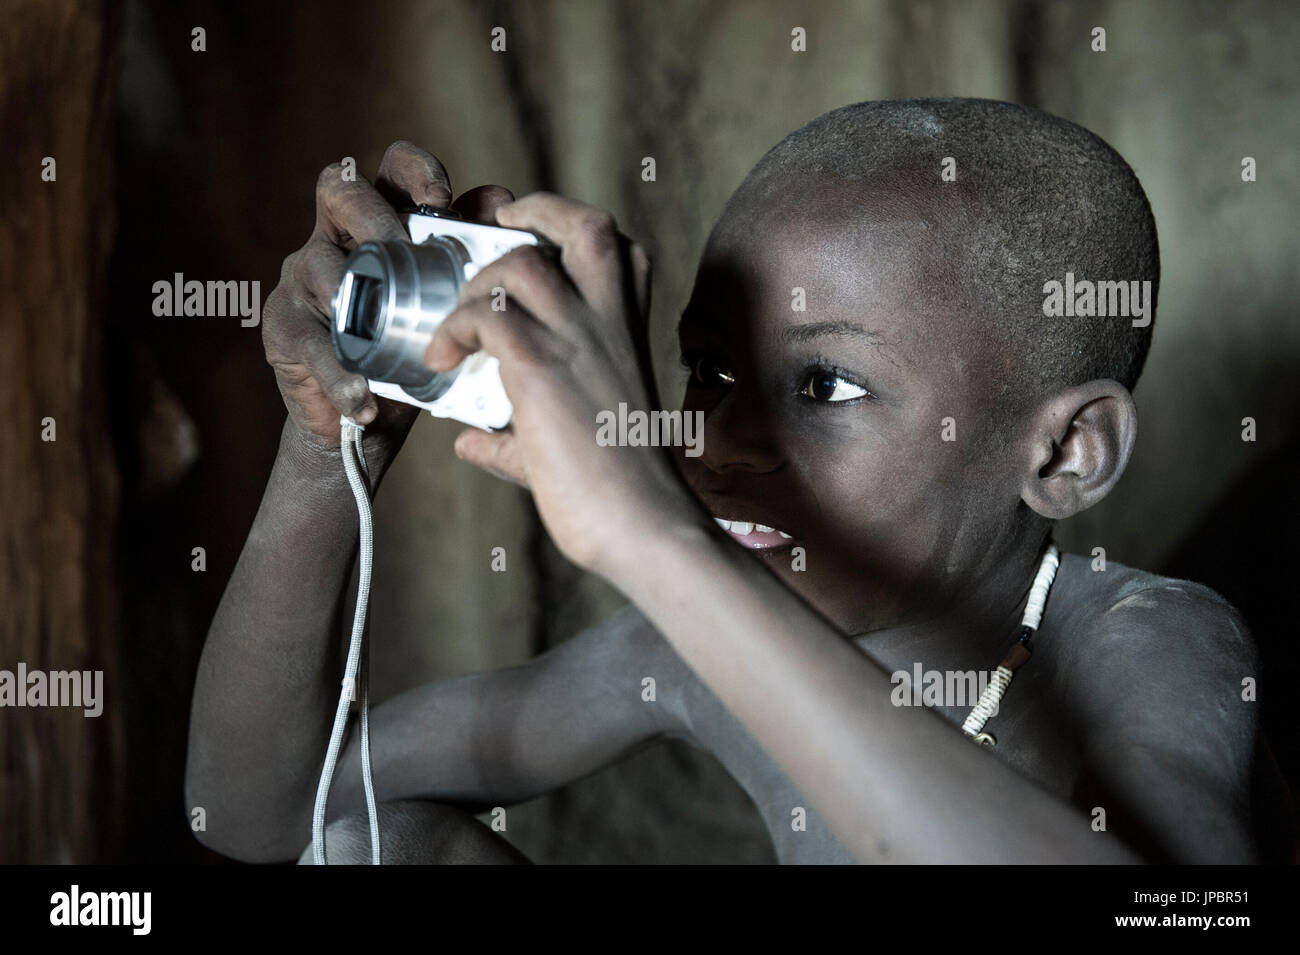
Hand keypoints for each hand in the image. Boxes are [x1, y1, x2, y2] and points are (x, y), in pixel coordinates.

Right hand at [261, 141, 514, 448]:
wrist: (369, 424)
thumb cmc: (410, 350)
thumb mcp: (443, 300)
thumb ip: (467, 247)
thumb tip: (500, 200)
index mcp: (377, 223)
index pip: (389, 168)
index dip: (412, 169)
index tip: (441, 200)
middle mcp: (333, 239)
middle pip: (339, 191)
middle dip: (375, 218)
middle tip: (405, 252)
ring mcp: (301, 282)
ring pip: (318, 268)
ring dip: (356, 299)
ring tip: (388, 335)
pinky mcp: (283, 330)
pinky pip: (311, 345)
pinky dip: (341, 376)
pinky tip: (364, 400)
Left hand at [425, 193, 702, 575]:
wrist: (640, 525)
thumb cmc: (616, 494)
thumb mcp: (568, 448)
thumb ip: (516, 437)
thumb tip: (469, 439)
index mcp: (627, 333)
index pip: (617, 246)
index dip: (568, 225)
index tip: (527, 236)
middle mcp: (610, 324)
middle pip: (584, 224)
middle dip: (530, 215)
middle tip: (486, 248)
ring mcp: (579, 339)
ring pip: (522, 262)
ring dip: (476, 284)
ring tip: (456, 328)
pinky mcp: (542, 368)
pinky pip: (486, 314)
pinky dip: (453, 328)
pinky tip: (440, 361)